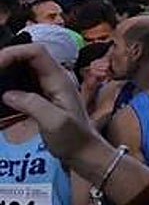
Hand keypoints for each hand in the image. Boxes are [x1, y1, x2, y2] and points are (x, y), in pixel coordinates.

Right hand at [0, 43, 95, 165]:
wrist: (84, 152)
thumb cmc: (73, 138)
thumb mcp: (54, 122)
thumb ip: (33, 105)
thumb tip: (8, 94)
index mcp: (59, 79)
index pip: (36, 52)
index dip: (13, 53)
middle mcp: (54, 78)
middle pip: (28, 56)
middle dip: (7, 60)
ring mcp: (48, 86)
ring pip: (24, 68)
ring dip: (7, 70)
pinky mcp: (42, 97)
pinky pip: (23, 82)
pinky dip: (9, 83)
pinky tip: (1, 93)